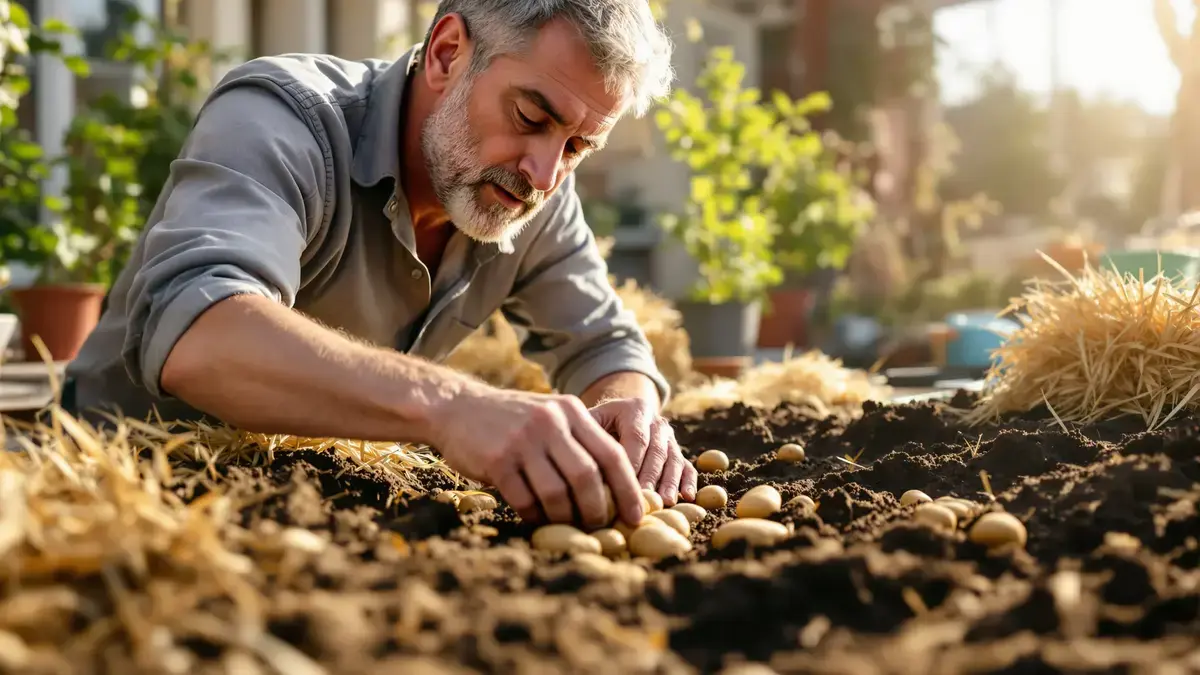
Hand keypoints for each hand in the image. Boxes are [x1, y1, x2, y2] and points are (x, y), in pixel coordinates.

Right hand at [433, 384, 644, 527]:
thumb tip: (616, 490)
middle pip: (588, 477)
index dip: (628, 489)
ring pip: (557, 493)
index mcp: (571, 411)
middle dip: (598, 510)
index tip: (637, 515)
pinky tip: (537, 518)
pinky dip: (535, 516)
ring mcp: (522, 440)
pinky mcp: (497, 460)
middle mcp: (550, 422)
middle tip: (599, 527)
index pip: (612, 454)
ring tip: (567, 525)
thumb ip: (579, 442)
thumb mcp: (551, 415)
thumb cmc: (512, 420)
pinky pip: (525, 500)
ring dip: (566, 517)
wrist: (457, 407)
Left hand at [589, 397, 696, 506]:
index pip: (637, 437)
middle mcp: (656, 421)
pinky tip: (686, 497)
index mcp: (635, 409)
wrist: (617, 416)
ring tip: (665, 502)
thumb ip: (587, 437)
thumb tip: (583, 466)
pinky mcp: (677, 451)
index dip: (633, 462)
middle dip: (650, 477)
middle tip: (644, 500)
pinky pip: (687, 465)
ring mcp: (669, 437)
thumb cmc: (597, 425)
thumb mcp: (590, 421)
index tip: (623, 485)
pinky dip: (688, 481)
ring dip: (670, 482)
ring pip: (673, 459)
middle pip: (657, 451)